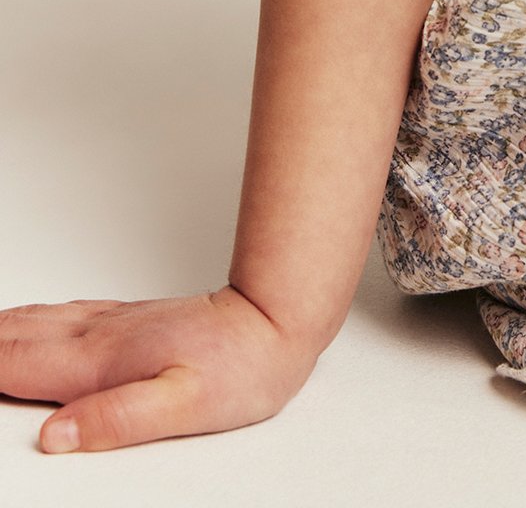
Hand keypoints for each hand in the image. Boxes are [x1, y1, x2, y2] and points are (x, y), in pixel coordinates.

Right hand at [0, 283, 320, 452]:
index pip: (14, 364)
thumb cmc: (238, 367)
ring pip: (34, 321)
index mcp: (99, 362)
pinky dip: (25, 320)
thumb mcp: (182, 408)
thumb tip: (55, 436)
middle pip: (13, 338)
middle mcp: (97, 336)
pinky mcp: (126, 320)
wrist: (274, 320)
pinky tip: (24, 322)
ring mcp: (111, 323)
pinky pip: (60, 314)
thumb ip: (116, 419)